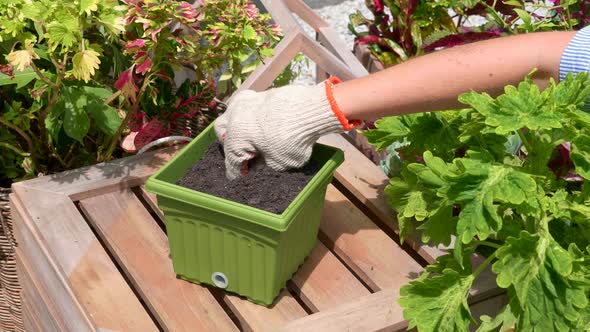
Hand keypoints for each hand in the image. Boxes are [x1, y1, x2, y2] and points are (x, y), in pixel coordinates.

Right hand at [214, 77, 359, 178]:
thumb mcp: (278, 163)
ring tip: (248, 137)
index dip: (236, 171)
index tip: (237, 176)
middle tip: (243, 155)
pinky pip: (246, 106)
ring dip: (236, 128)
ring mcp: (246, 102)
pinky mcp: (259, 94)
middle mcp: (235, 118)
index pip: (232, 159)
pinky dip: (247, 116)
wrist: (311, 109)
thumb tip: (260, 160)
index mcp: (235, 137)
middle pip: (223, 133)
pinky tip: (257, 121)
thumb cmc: (292, 140)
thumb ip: (264, 163)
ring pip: (231, 116)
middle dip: (229, 145)